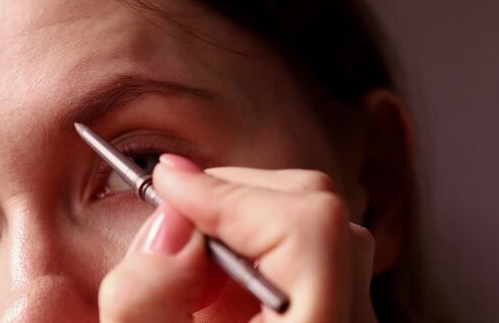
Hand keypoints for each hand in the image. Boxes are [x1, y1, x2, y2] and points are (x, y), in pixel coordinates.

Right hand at [97, 154, 377, 322]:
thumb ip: (145, 299)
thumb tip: (169, 221)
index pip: (310, 226)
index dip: (232, 192)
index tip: (168, 188)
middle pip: (317, 210)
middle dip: (233, 202)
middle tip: (174, 231)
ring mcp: (354, 317)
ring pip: (319, 224)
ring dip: (244, 224)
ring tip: (194, 273)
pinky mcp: (342, 312)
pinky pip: (316, 250)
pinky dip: (259, 244)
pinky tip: (218, 288)